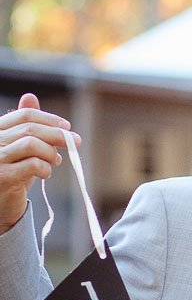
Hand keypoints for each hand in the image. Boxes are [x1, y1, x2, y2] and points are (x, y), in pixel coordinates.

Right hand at [0, 93, 80, 233]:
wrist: (1, 204)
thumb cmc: (13, 172)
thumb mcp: (21, 147)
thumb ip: (26, 125)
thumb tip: (30, 96)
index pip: (25, 115)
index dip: (49, 119)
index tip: (67, 127)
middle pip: (30, 129)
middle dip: (57, 135)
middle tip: (75, 142)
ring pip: (31, 144)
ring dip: (51, 152)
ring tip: (56, 161)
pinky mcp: (3, 177)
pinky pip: (32, 165)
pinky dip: (45, 167)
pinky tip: (46, 173)